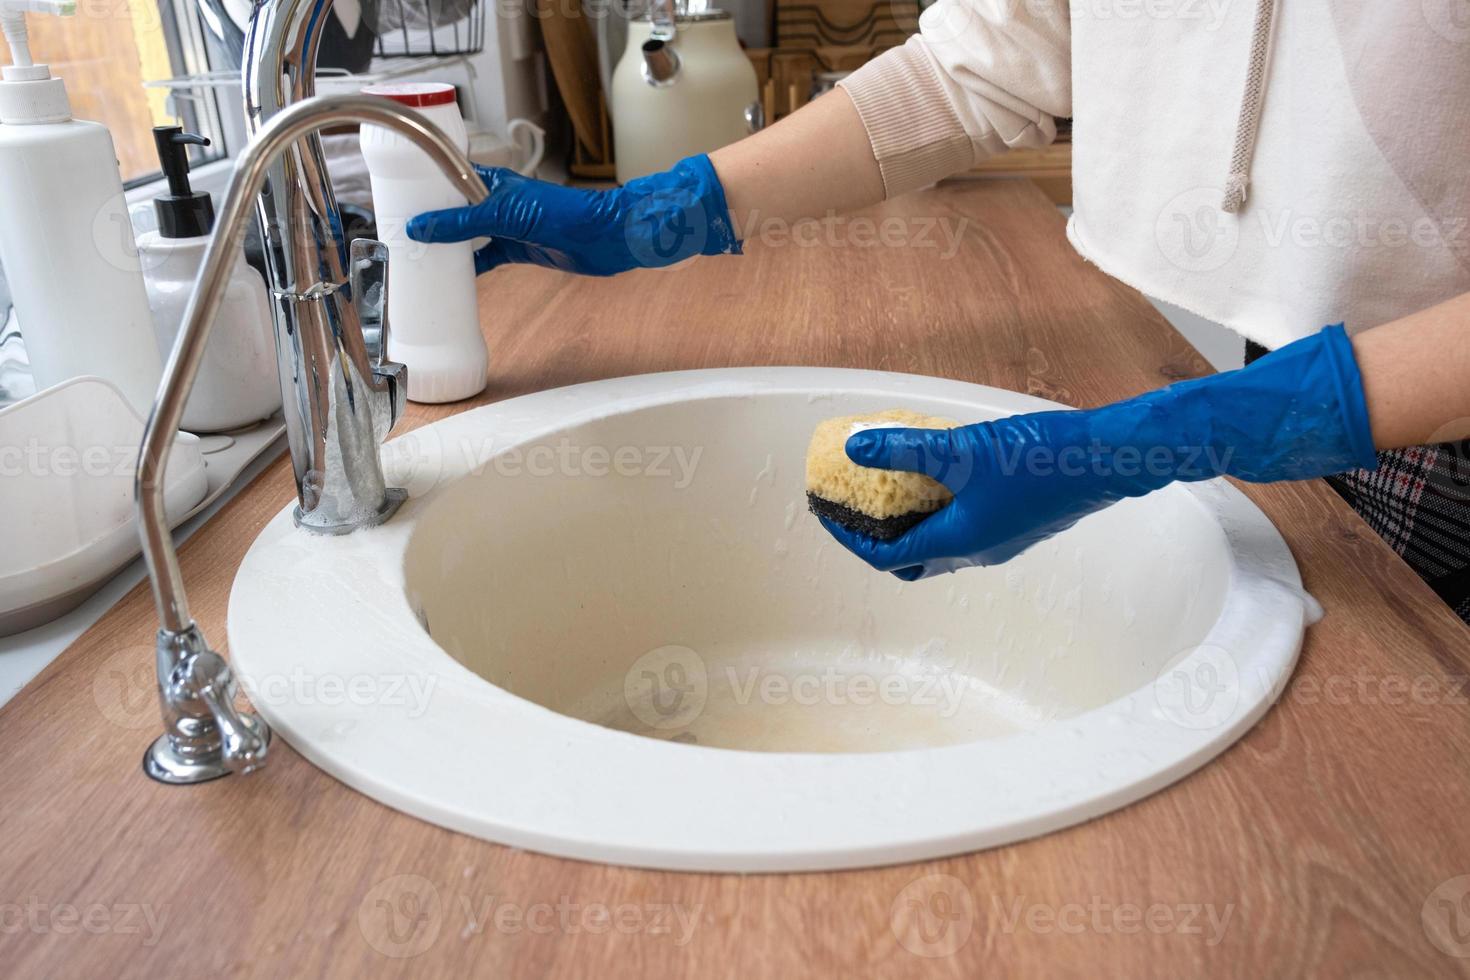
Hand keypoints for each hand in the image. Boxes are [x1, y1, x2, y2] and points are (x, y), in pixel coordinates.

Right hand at [405, 155, 739, 275]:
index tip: (395, 198)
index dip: (422, 186)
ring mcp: (507, 226)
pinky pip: (486, 259)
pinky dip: (470, 269)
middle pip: (453, 209)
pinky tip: (453, 279)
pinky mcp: (519, 249)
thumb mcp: (505, 214)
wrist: (606, 237)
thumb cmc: (564, 213)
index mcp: (490, 181)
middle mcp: (495, 201)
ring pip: (467, 236)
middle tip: (399, 236)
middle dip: (429, 221)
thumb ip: (463, 222)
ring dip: (447, 247)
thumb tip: (421, 228)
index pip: (447, 177)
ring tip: (418, 258)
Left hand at [821, 324, 1378, 579]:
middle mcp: (978, 551)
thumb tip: (854, 447)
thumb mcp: (962, 447)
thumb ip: (904, 448)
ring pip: (940, 545)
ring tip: (888, 487)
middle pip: (911, 560)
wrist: (1110, 459)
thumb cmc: (1041, 457)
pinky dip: (940, 511)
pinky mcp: (1020, 524)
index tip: (825, 513)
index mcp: (959, 543)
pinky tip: (940, 474)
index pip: (886, 556)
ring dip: (909, 524)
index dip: (849, 538)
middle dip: (876, 539)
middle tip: (852, 507)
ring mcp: (1002, 541)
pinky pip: (966, 528)